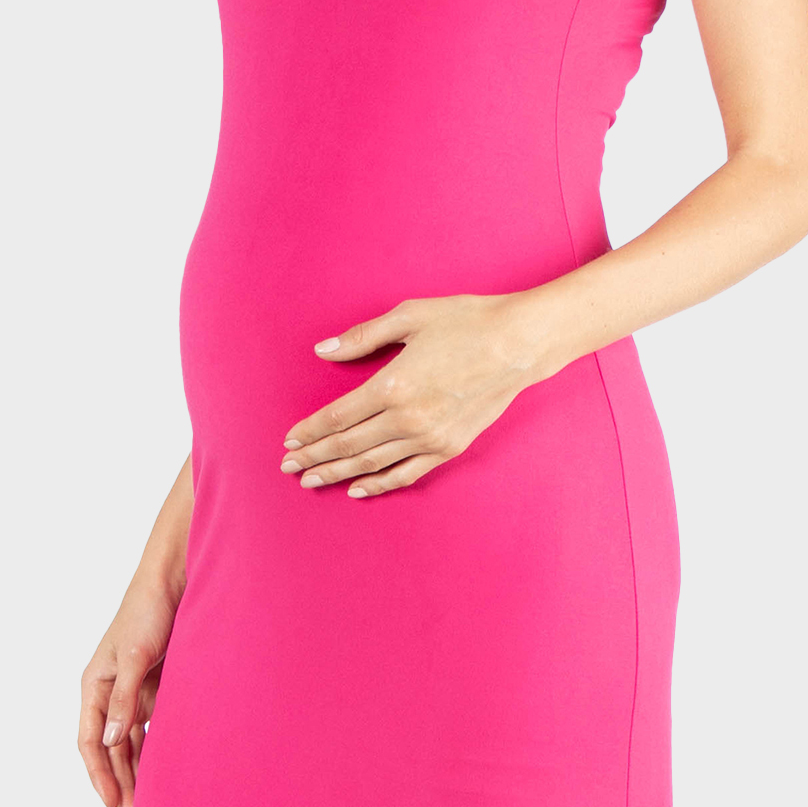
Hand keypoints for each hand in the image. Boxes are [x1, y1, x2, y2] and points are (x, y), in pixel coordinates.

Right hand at [78, 584, 174, 806]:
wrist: (176, 580)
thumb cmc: (149, 611)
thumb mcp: (136, 656)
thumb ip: (124, 699)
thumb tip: (112, 740)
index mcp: (95, 685)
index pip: (91, 741)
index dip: (100, 775)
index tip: (113, 804)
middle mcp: (111, 692)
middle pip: (113, 749)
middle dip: (123, 784)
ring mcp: (135, 692)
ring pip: (133, 744)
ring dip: (140, 773)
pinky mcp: (158, 688)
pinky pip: (155, 729)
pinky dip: (159, 752)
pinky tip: (169, 775)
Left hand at [280, 295, 545, 497]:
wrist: (520, 343)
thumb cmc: (465, 322)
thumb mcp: (409, 317)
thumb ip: (362, 337)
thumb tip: (323, 351)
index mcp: (393, 386)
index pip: (337, 417)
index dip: (310, 430)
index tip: (289, 439)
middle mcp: (408, 419)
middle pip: (348, 445)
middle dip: (314, 457)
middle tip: (288, 467)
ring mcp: (430, 438)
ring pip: (372, 464)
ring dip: (337, 473)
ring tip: (312, 481)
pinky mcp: (449, 448)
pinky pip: (406, 473)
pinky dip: (379, 484)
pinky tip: (357, 489)